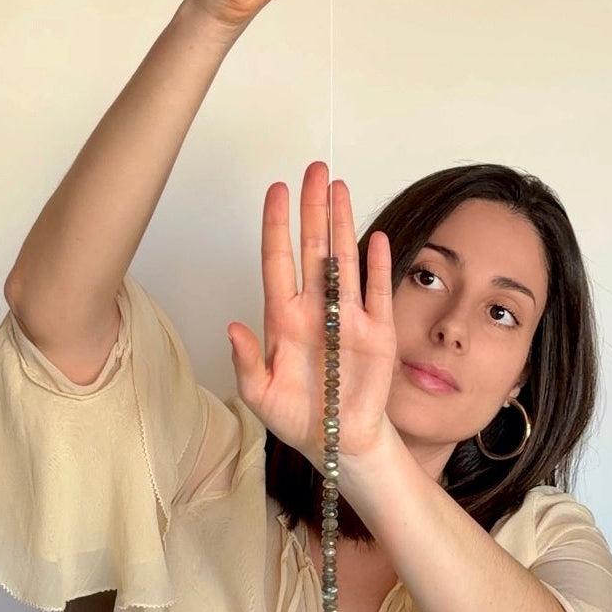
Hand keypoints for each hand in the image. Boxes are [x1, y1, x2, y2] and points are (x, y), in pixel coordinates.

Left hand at [229, 162, 395, 464]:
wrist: (339, 442)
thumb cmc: (298, 418)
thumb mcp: (260, 396)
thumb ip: (246, 362)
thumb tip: (233, 327)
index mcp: (283, 319)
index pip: (278, 260)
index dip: (277, 225)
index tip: (276, 190)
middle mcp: (315, 308)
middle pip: (314, 248)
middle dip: (313, 208)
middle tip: (314, 169)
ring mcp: (348, 316)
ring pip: (345, 259)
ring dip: (343, 223)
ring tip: (340, 187)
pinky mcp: (377, 332)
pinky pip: (378, 292)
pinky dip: (378, 265)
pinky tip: (376, 236)